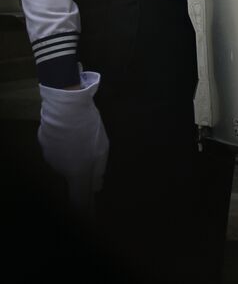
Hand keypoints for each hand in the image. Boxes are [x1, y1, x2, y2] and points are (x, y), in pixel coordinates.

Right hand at [37, 71, 109, 214]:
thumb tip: (97, 186)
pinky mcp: (44, 145)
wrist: (66, 107)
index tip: (88, 220)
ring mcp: (50, 157)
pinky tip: (71, 131)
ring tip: (83, 135)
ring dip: (74, 151)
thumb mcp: (102, 148)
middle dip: (82, 166)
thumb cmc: (89, 129)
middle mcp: (60, 169)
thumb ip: (99, 169)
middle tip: (90, 149)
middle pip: (73, 174)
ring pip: (66, 159)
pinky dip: (66, 142)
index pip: (79, 198)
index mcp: (77, 172)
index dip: (85, 210)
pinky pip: (59, 148)